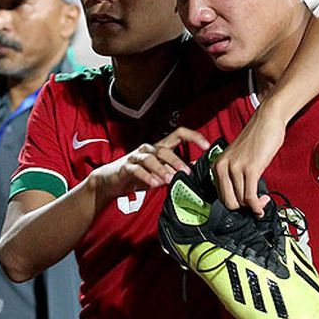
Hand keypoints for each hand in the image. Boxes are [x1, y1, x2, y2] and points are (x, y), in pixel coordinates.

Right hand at [88, 127, 208, 203]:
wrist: (111, 181)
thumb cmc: (138, 176)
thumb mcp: (160, 172)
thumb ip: (175, 168)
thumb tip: (196, 166)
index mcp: (160, 148)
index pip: (179, 134)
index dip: (193, 137)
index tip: (207, 146)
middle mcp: (149, 149)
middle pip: (165, 149)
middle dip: (177, 161)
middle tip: (186, 173)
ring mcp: (136, 156)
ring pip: (151, 158)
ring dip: (162, 169)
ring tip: (170, 179)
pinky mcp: (126, 167)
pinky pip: (137, 169)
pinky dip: (147, 176)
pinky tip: (154, 184)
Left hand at [212, 104, 285, 215]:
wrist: (266, 121)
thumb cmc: (255, 140)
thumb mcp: (237, 158)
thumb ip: (233, 175)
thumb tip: (240, 198)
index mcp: (217, 165)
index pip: (220, 195)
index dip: (234, 204)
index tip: (245, 204)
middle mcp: (222, 167)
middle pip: (228, 202)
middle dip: (243, 209)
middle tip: (255, 205)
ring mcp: (235, 168)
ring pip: (241, 201)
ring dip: (255, 206)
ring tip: (263, 200)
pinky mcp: (250, 168)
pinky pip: (250, 196)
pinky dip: (257, 205)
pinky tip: (264, 203)